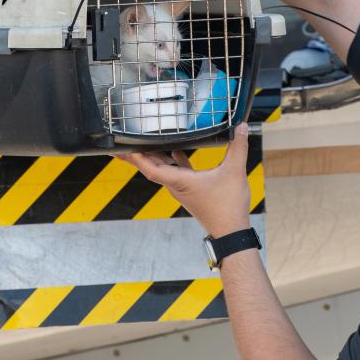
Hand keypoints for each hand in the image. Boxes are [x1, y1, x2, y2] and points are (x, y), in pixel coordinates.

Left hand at [118, 123, 252, 237]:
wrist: (230, 232)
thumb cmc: (228, 207)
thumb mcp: (234, 172)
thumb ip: (238, 147)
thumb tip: (240, 127)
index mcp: (181, 181)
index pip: (151, 168)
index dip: (137, 157)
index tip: (124, 147)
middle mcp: (176, 186)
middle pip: (150, 167)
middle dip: (135, 155)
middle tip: (119, 144)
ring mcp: (182, 189)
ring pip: (161, 170)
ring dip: (151, 157)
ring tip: (141, 143)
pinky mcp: (189, 190)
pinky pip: (175, 172)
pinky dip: (172, 161)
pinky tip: (175, 150)